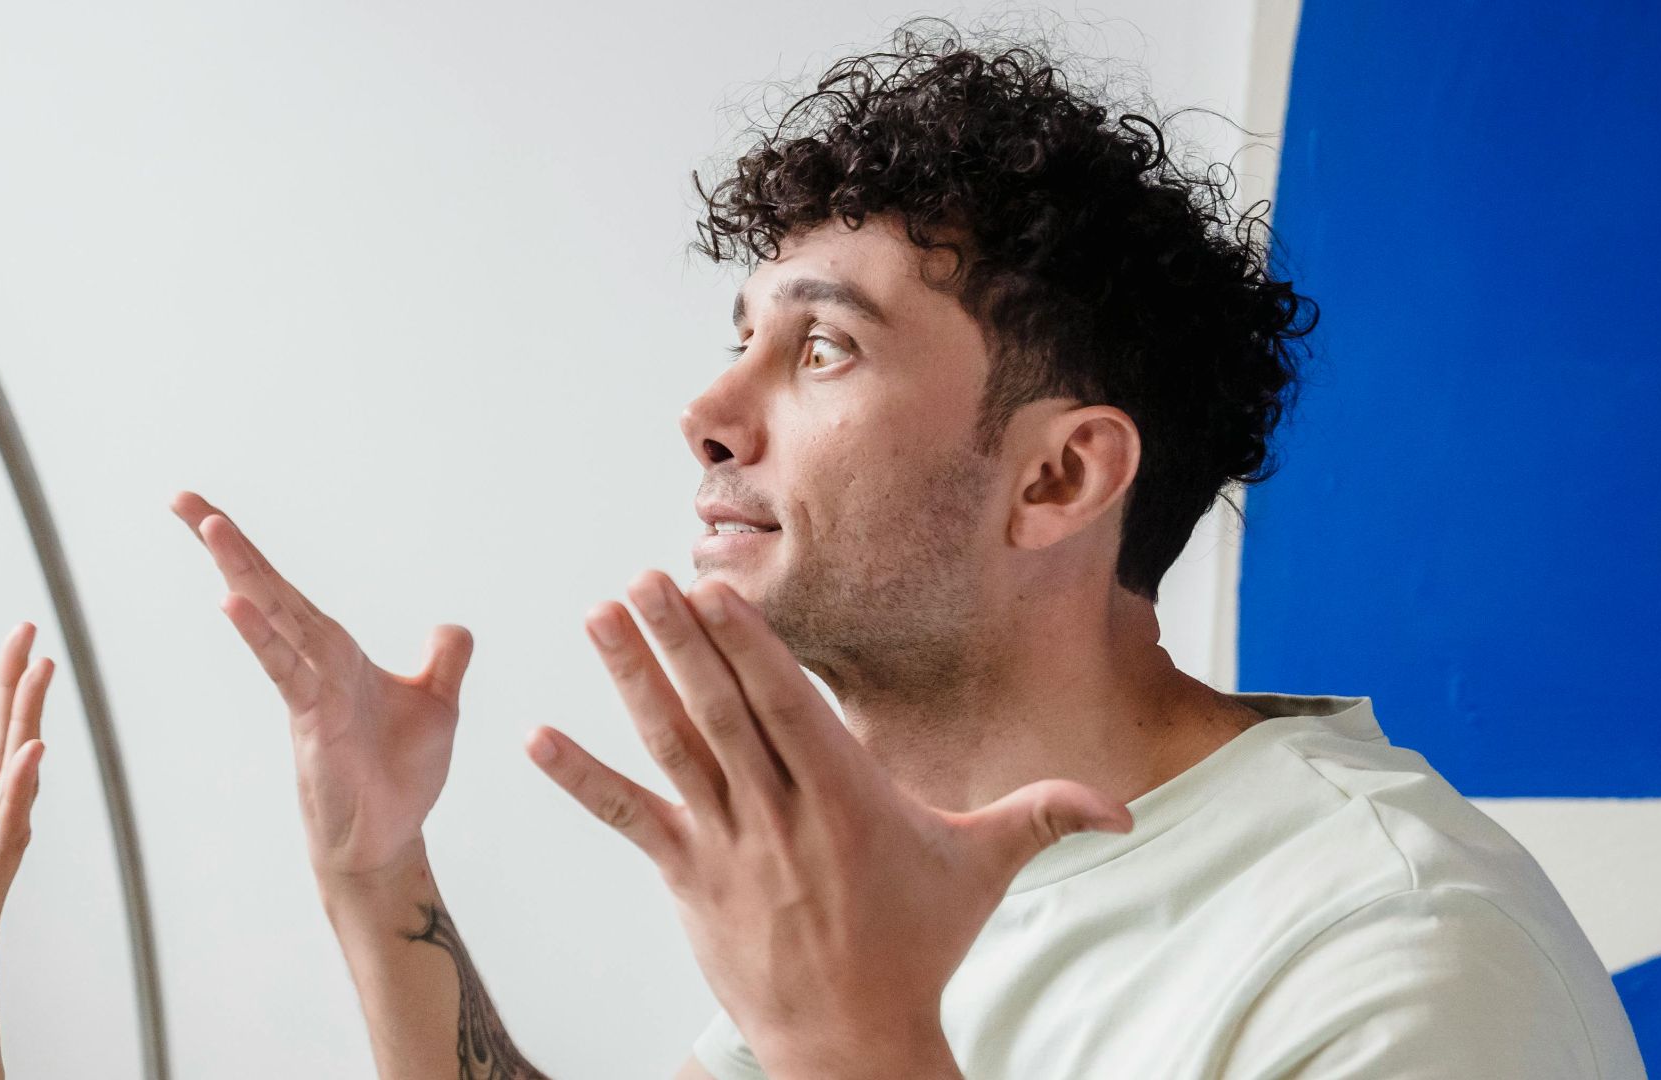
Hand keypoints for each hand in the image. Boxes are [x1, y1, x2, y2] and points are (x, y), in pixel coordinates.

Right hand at [171, 491, 473, 882]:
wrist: (389, 838)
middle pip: (267, 590)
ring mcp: (308, 688)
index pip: (289, 592)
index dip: (254, 554)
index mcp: (337, 654)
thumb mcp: (437, 706)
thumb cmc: (401, 777)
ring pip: (271, 618)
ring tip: (207, 524)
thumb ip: (444, 662)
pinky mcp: (312, 719)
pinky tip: (234, 603)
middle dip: (227, 545)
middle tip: (180, 497)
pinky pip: (285, 668)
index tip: (208, 512)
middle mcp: (315, 662)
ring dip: (241, 571)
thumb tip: (452, 627)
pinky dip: (261, 635)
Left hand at [526, 573, 1133, 1079]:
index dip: (748, 643)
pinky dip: (581, 780)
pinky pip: (628, 820)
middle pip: (721, 710)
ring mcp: (727, 847)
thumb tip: (1126, 809)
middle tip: (637, 578)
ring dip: (631, 679)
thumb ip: (1044, 817)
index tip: (712, 588)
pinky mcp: (688, 882)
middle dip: (679, 638)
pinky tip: (535, 739)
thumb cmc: (918, 949)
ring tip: (595, 616)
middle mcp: (780, 813)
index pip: (788, 703)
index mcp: (846, 795)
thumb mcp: (984, 872)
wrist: (852, 1042)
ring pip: (672, 748)